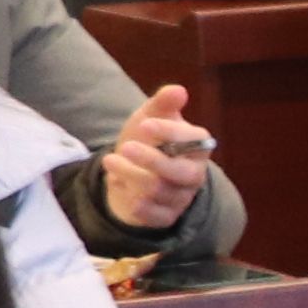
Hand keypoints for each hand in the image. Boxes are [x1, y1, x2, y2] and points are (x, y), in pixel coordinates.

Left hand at [98, 83, 213, 233]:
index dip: (171, 133)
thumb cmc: (146, 142)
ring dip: (130, 175)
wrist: (129, 173)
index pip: (195, 141)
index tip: (145, 124)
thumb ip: (163, 104)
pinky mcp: (166, 217)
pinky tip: (119, 186)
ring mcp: (181, 198)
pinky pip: (154, 215)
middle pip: (182, 173)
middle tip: (125, 146)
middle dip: (152, 160)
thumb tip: (178, 90)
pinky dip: (133, 201)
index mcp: (197, 147)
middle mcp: (194, 174)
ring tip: (111, 161)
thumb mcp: (150, 117)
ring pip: (160, 191)